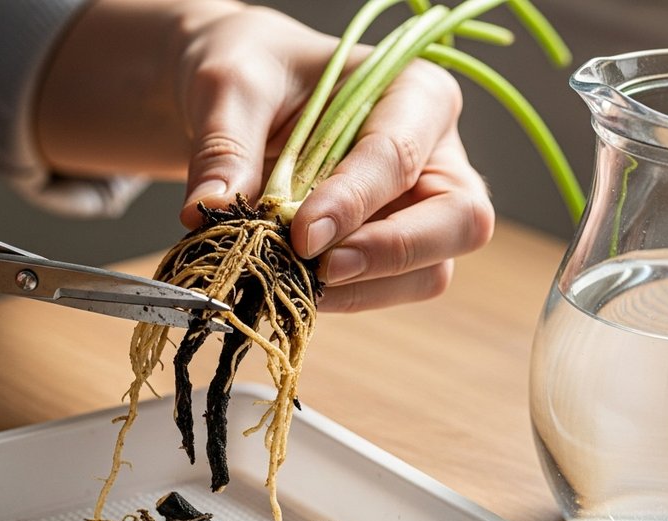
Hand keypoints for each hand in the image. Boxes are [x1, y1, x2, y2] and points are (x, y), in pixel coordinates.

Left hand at [174, 6, 494, 311]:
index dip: (354, 201)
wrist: (243, 101)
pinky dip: (344, 298)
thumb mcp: (229, 87)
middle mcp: (439, 155)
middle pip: (459, 222)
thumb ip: (225, 145)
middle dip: (390, 254)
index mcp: (416, 94)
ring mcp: (424, 210)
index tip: (301, 234)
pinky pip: (389, 290)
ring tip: (294, 280)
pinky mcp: (395, 251)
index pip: (400, 156)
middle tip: (320, 269)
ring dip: (364, 288)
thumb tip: (208, 211)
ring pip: (431, 271)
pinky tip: (293, 285)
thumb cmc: (254, 76)